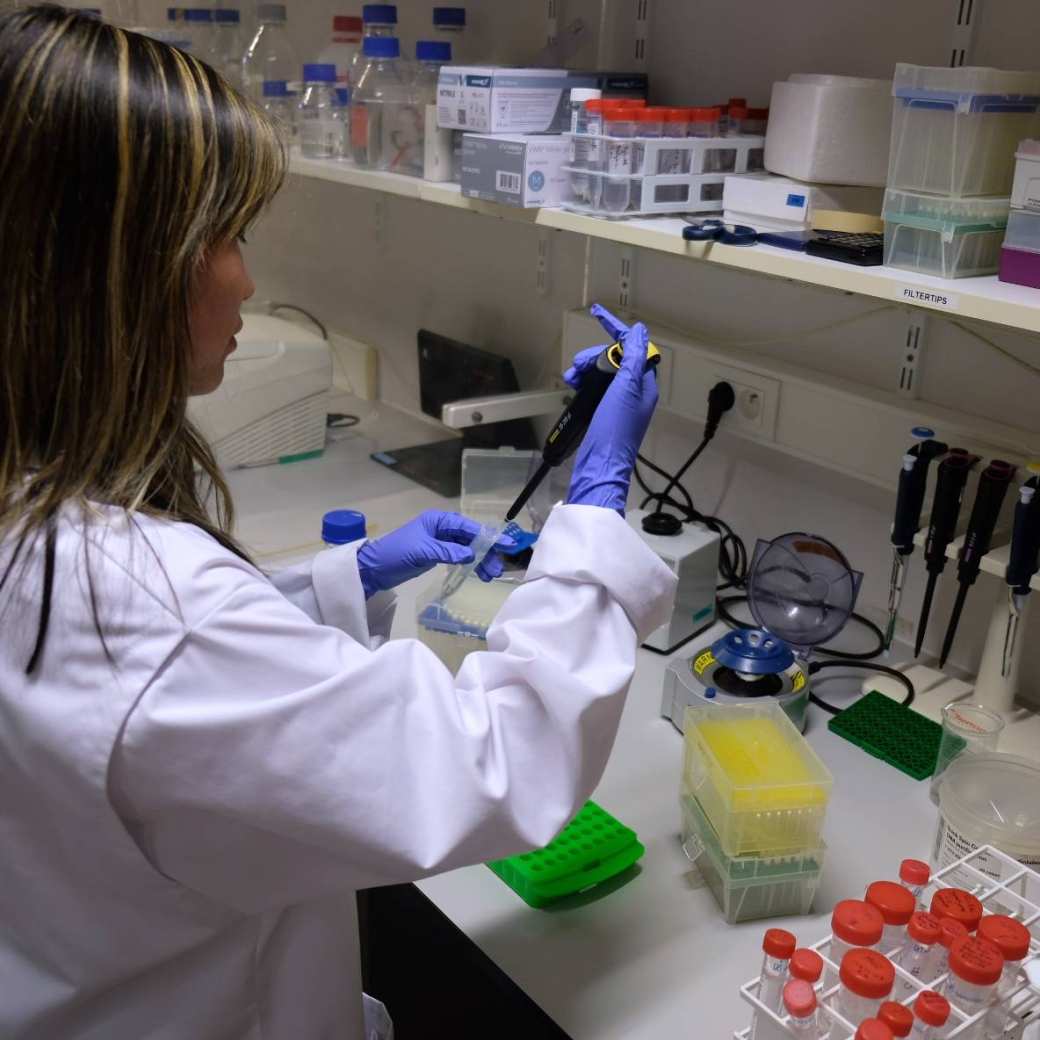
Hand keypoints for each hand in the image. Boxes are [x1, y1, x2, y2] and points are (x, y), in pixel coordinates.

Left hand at [356, 511, 515, 598]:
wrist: (375, 568)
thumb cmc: (396, 553)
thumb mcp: (422, 551)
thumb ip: (447, 552)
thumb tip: (471, 554)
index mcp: (438, 520)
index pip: (468, 527)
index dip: (488, 536)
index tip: (506, 544)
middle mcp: (442, 528)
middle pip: (471, 538)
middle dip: (486, 553)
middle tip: (497, 569)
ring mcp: (440, 541)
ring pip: (468, 549)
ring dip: (480, 561)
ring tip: (490, 576)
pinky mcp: (437, 554)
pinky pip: (460, 557)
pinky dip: (470, 565)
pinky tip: (478, 575)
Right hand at [564, 305, 658, 513]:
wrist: (599, 465)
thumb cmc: (614, 429)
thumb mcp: (626, 389)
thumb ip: (634, 359)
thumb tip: (640, 331)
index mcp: (644, 384)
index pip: (634, 347)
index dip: (616, 329)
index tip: (596, 313)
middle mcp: (633, 392)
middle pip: (614, 359)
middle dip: (593, 357)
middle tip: (577, 367)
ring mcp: (617, 403)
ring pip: (601, 373)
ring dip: (585, 369)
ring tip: (571, 378)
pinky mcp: (602, 412)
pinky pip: (593, 388)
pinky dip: (583, 383)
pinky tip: (573, 387)